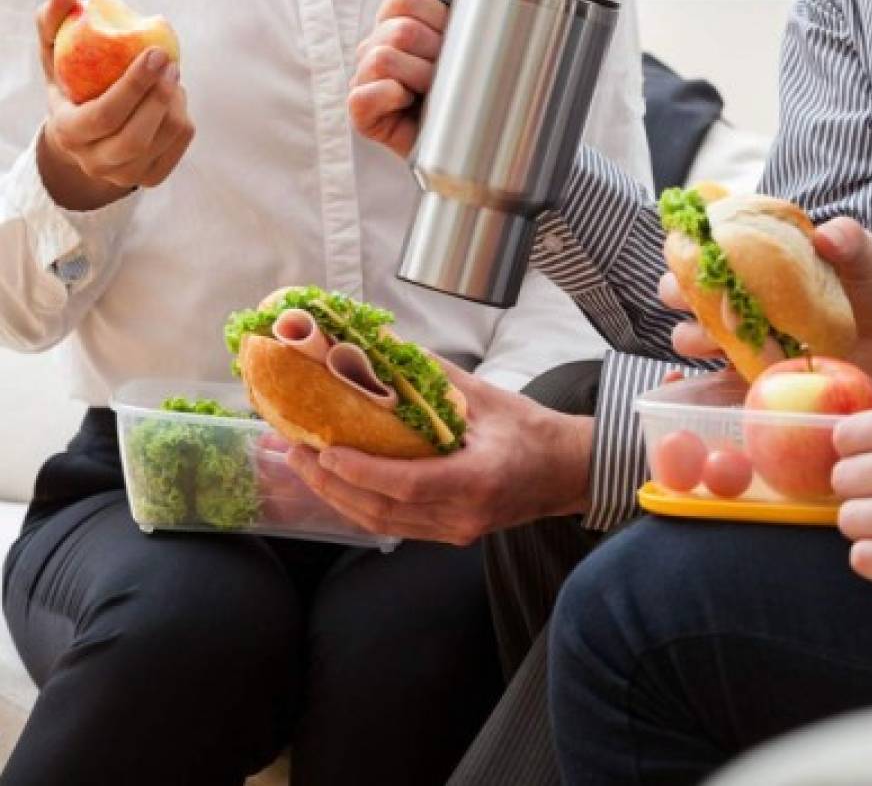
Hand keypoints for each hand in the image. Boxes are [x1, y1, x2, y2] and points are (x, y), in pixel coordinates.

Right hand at [36, 0, 194, 211]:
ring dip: (175, 103)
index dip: (134, 86)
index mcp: (69, 133)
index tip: (155, 53)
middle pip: (136, 137)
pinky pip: (180, 145)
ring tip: (170, 77)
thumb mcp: (55, 53)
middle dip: (159, 97)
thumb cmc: (70, 80)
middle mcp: (95, 162)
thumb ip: (54, 21)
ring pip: (164, 139)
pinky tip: (172, 98)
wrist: (85, 130)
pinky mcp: (151, 177)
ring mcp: (125, 175)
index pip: (105, 116)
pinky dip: (182, 117)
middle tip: (172, 63)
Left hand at [285, 362, 594, 544]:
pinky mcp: (450, 534)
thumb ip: (435, 376)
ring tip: (304, 466)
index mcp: (479, 479)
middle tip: (295, 452)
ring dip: (338, 497)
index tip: (326, 449)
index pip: (409, 484)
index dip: (362, 471)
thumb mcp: (489, 397)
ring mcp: (457, 531)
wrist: (566, 471)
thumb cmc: (533, 431)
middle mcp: (464, 514)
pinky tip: (337, 483)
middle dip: (331, 484)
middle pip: (384, 512)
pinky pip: (395, 525)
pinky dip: (360, 504)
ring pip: (383, 525)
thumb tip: (387, 347)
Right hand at [348, 0, 464, 156]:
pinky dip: (388, 96)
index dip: (438, 14)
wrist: (475, 139)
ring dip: (419, 76)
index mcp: (398, 19)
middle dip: (436, 52)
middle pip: (400, 29)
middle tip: (452, 71)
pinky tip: (409, 102)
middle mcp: (377, 45)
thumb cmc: (470, 82)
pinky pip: (361, 96)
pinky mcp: (362, 113)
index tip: (457, 37)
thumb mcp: (475, 24)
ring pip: (383, 58)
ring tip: (436, 91)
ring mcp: (366, 78)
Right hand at [661, 216, 871, 399]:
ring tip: (716, 338)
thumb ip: (849, 240)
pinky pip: (723, 383)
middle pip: (691, 297)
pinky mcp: (760, 377)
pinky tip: (712, 381)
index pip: (709, 251)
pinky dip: (709, 385)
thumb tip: (827, 235)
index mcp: (760, 263)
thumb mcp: (868, 259)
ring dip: (695, 337)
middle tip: (694, 298)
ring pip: (699, 339)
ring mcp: (749, 340)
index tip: (689, 252)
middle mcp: (745, 300)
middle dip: (681, 295)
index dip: (689, 250)